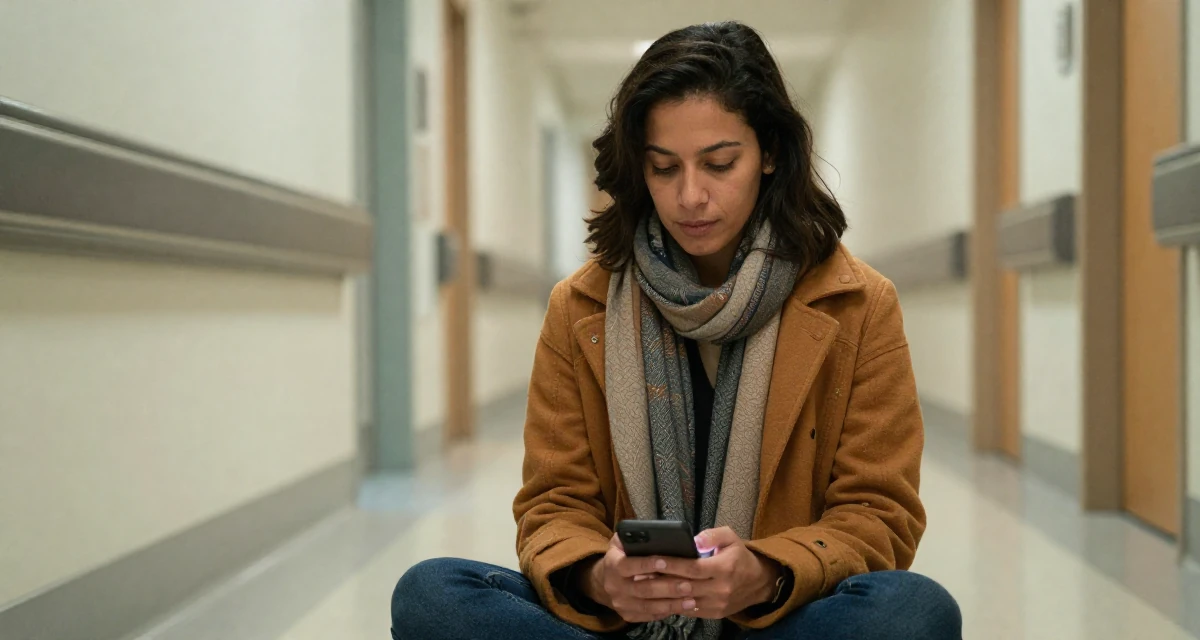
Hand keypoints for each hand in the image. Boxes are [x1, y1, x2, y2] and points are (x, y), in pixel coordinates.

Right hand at [578, 535, 700, 622]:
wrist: (604, 581)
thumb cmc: (621, 556)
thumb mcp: (621, 542)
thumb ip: (634, 537)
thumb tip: (657, 533)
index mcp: (613, 564)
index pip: (629, 565)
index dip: (648, 564)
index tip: (667, 563)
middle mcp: (614, 586)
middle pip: (643, 589)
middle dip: (668, 588)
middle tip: (689, 585)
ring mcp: (621, 603)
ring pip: (648, 607)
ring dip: (672, 604)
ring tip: (692, 600)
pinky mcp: (628, 615)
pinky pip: (650, 616)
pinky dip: (667, 612)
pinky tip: (683, 607)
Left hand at [634, 527, 781, 618]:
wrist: (758, 582)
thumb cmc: (739, 556)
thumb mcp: (731, 537)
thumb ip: (712, 535)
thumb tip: (694, 539)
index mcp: (724, 568)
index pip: (692, 568)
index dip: (672, 564)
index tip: (654, 559)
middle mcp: (721, 589)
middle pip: (685, 586)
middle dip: (661, 580)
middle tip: (641, 573)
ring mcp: (717, 604)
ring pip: (685, 601)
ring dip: (664, 594)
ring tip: (645, 584)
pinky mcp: (714, 614)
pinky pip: (689, 610)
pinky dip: (674, 603)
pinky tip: (659, 595)